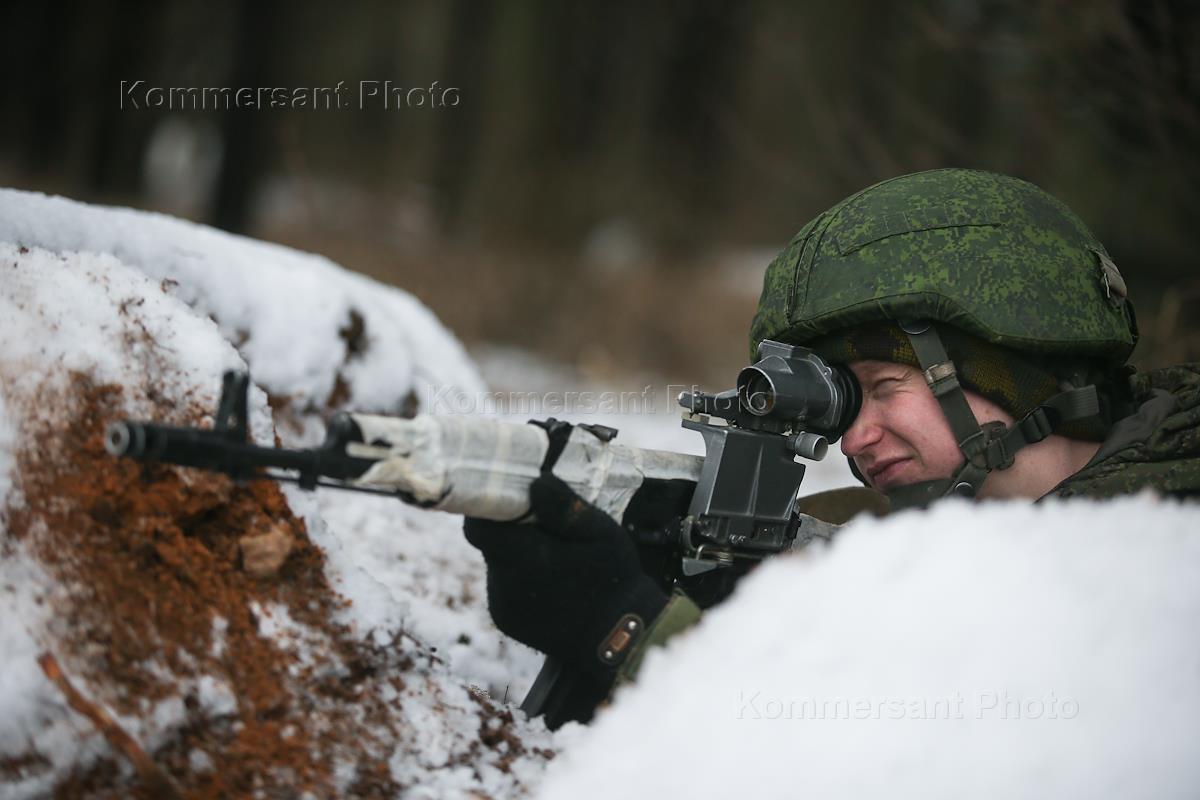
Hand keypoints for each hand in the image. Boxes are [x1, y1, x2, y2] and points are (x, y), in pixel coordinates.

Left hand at [464, 473, 668, 675]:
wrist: (618, 639)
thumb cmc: (614, 579)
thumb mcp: (601, 533)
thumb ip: (565, 507)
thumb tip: (536, 482)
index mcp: (523, 558)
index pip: (478, 526)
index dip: (488, 507)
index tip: (509, 496)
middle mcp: (504, 584)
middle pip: (490, 543)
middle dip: (510, 529)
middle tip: (542, 525)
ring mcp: (503, 606)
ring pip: (497, 564)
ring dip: (517, 555)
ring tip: (553, 558)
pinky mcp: (507, 621)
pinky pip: (504, 587)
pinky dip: (520, 579)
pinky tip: (551, 582)